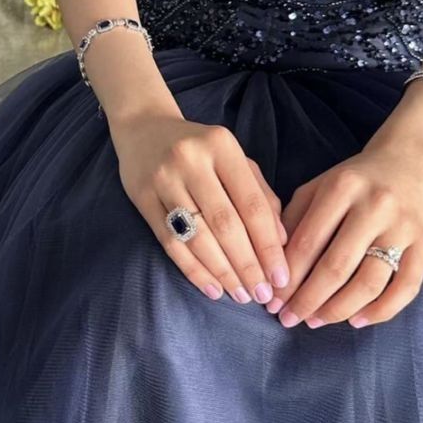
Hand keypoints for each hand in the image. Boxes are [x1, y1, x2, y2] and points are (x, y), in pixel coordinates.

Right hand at [111, 111, 289, 305]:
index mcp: (222, 146)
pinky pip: (170, 242)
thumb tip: (281, 241)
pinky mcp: (141, 196)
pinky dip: (193, 270)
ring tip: (240, 294)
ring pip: (197, 236)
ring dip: (222, 272)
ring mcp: (163, 178)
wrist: (144, 128)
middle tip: (262, 295)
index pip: (251, 203)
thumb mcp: (235, 159)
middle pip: (225, 224)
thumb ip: (260, 194)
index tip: (281, 277)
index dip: (268, 245)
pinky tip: (212, 287)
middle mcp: (191, 160)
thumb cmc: (201, 149)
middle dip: (247, 265)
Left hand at [264, 144, 422, 328]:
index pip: (308, 242)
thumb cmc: (354, 179)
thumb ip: (294, 220)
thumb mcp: (318, 187)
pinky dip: (382, 311)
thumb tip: (274, 268)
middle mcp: (375, 206)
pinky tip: (357, 321)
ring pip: (370, 282)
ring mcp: (404, 226)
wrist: (410, 159)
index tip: (273, 301)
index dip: (288, 277)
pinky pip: (407, 287)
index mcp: (342, 187)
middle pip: (337, 266)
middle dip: (308, 299)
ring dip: (339, 309)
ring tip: (316, 321)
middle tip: (290, 319)